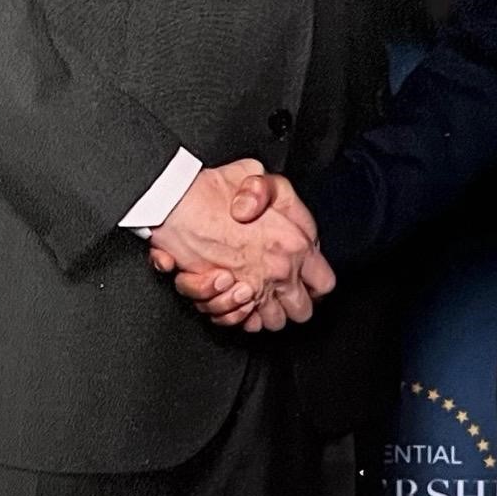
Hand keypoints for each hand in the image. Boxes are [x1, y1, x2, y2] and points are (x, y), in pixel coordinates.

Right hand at [148, 162, 333, 330]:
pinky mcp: (222, 300)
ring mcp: (249, 290)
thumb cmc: (212, 189)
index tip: (308, 281)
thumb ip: (269, 189)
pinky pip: (235, 323)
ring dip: (261, 310)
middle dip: (293, 304)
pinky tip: (229, 295)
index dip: (317, 283)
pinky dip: (232, 315)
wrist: (173, 205)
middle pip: (301, 311)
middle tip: (280, 289)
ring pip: (268, 322)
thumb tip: (270, 212)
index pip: (324, 282)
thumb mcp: (252, 173)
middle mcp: (276, 273)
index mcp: (295, 244)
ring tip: (249, 290)